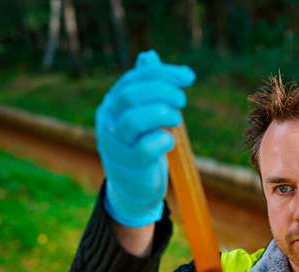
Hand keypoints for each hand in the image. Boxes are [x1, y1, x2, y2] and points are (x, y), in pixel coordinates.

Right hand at [95, 50, 195, 225]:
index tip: (189, 77)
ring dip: (163, 114)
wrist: (131, 188)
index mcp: (112, 104)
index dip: (164, 73)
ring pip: (134, 120)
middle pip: (132, 95)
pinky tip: (169, 141)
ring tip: (176, 120)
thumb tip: (148, 56)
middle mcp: (108, 122)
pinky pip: (146, 148)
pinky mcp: (130, 165)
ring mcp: (116, 144)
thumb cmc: (139, 145)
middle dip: (163, 91)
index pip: (134, 79)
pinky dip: (163, 140)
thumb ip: (144, 87)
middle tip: (182, 101)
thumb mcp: (140, 114)